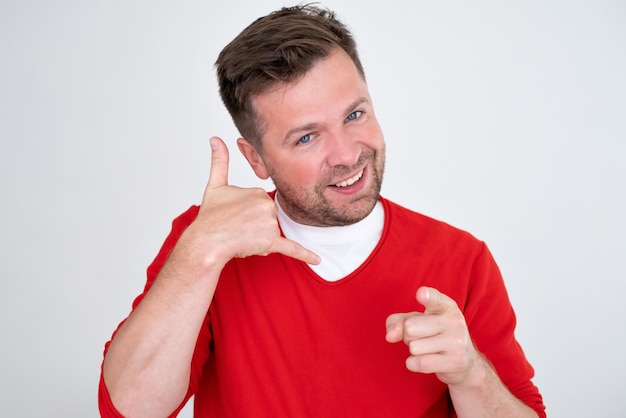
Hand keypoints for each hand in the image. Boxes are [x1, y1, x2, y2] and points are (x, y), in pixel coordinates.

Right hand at [182, 136, 319, 265]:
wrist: (206, 241)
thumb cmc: (210, 217)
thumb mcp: (215, 185)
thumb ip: (219, 161)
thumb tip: (215, 139)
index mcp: (258, 192)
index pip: (262, 205)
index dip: (249, 213)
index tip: (235, 215)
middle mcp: (267, 206)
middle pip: (268, 219)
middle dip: (255, 227)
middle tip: (236, 227)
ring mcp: (270, 224)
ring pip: (271, 234)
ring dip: (258, 239)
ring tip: (240, 237)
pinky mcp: (270, 242)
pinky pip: (292, 248)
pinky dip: (305, 255)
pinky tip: (317, 260)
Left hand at [385, 286, 480, 385]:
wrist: (464, 361)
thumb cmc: (434, 334)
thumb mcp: (416, 320)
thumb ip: (397, 322)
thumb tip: (390, 337)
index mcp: (446, 306)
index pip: (434, 299)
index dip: (426, 296)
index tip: (421, 293)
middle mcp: (454, 321)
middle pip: (410, 328)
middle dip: (408, 336)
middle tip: (423, 337)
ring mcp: (457, 342)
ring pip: (413, 347)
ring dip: (414, 351)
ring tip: (428, 349)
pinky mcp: (455, 361)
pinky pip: (419, 363)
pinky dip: (414, 363)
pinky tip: (426, 360)